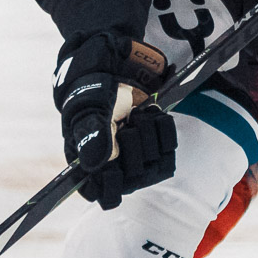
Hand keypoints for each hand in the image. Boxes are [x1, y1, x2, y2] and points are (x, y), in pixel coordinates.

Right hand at [54, 34, 176, 209]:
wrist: (116, 63)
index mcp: (89, 162)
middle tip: (123, 123)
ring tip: (135, 113)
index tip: (114, 164)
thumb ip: (90, 134)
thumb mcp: (88, 106)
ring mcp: (138, 156)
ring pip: (152, 165)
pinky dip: (163, 128)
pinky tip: (151, 114)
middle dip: (131, 146)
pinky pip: (169, 150)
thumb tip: (95, 163)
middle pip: (133, 178)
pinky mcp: (158, 144)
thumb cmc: (93, 87)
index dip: (111, 184)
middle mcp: (115, 165)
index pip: (102, 194)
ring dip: (147, 134)